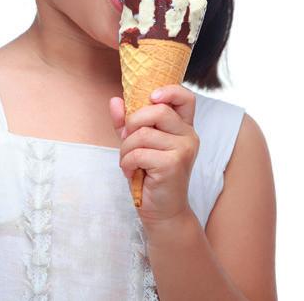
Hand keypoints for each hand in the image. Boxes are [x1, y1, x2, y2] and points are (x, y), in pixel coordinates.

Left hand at [109, 85, 199, 228]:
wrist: (163, 212)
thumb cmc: (150, 176)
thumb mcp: (137, 144)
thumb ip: (127, 123)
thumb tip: (115, 101)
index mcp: (182, 127)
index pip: (185, 97)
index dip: (169, 91)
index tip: (151, 96)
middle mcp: (188, 135)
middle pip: (157, 110)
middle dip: (132, 123)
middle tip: (127, 139)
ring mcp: (183, 149)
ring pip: (143, 133)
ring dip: (126, 149)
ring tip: (128, 162)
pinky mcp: (173, 164)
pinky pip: (139, 152)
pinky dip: (127, 162)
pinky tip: (130, 172)